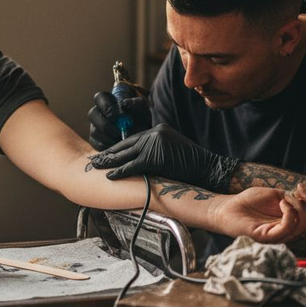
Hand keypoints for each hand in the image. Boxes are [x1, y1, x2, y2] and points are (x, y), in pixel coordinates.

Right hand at [87, 90, 150, 149]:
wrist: (143, 133)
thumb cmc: (141, 116)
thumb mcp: (143, 109)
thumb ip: (136, 103)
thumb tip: (124, 103)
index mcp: (107, 100)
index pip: (99, 97)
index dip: (106, 106)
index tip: (119, 116)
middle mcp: (98, 112)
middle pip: (92, 114)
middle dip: (105, 124)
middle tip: (119, 131)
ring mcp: (95, 126)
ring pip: (94, 131)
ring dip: (108, 137)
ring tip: (122, 140)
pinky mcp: (96, 140)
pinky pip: (96, 144)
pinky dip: (107, 146)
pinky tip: (118, 146)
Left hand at [90, 123, 239, 192]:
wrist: (208, 169)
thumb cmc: (194, 165)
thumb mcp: (174, 151)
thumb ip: (158, 152)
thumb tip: (143, 163)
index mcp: (159, 130)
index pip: (134, 139)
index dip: (120, 148)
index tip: (108, 153)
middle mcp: (155, 133)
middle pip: (127, 144)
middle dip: (111, 153)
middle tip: (96, 159)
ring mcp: (154, 143)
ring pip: (126, 154)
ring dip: (110, 162)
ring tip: (97, 166)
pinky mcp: (153, 157)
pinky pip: (131, 166)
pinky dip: (119, 172)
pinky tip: (110, 176)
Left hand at [209, 187, 297, 242]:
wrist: (229, 207)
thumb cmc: (251, 202)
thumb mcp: (278, 196)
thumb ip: (297, 199)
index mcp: (293, 222)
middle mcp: (289, 231)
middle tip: (300, 192)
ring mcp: (279, 236)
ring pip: (304, 226)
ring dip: (300, 206)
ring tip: (285, 198)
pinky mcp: (268, 237)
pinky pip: (288, 228)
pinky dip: (290, 213)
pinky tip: (281, 203)